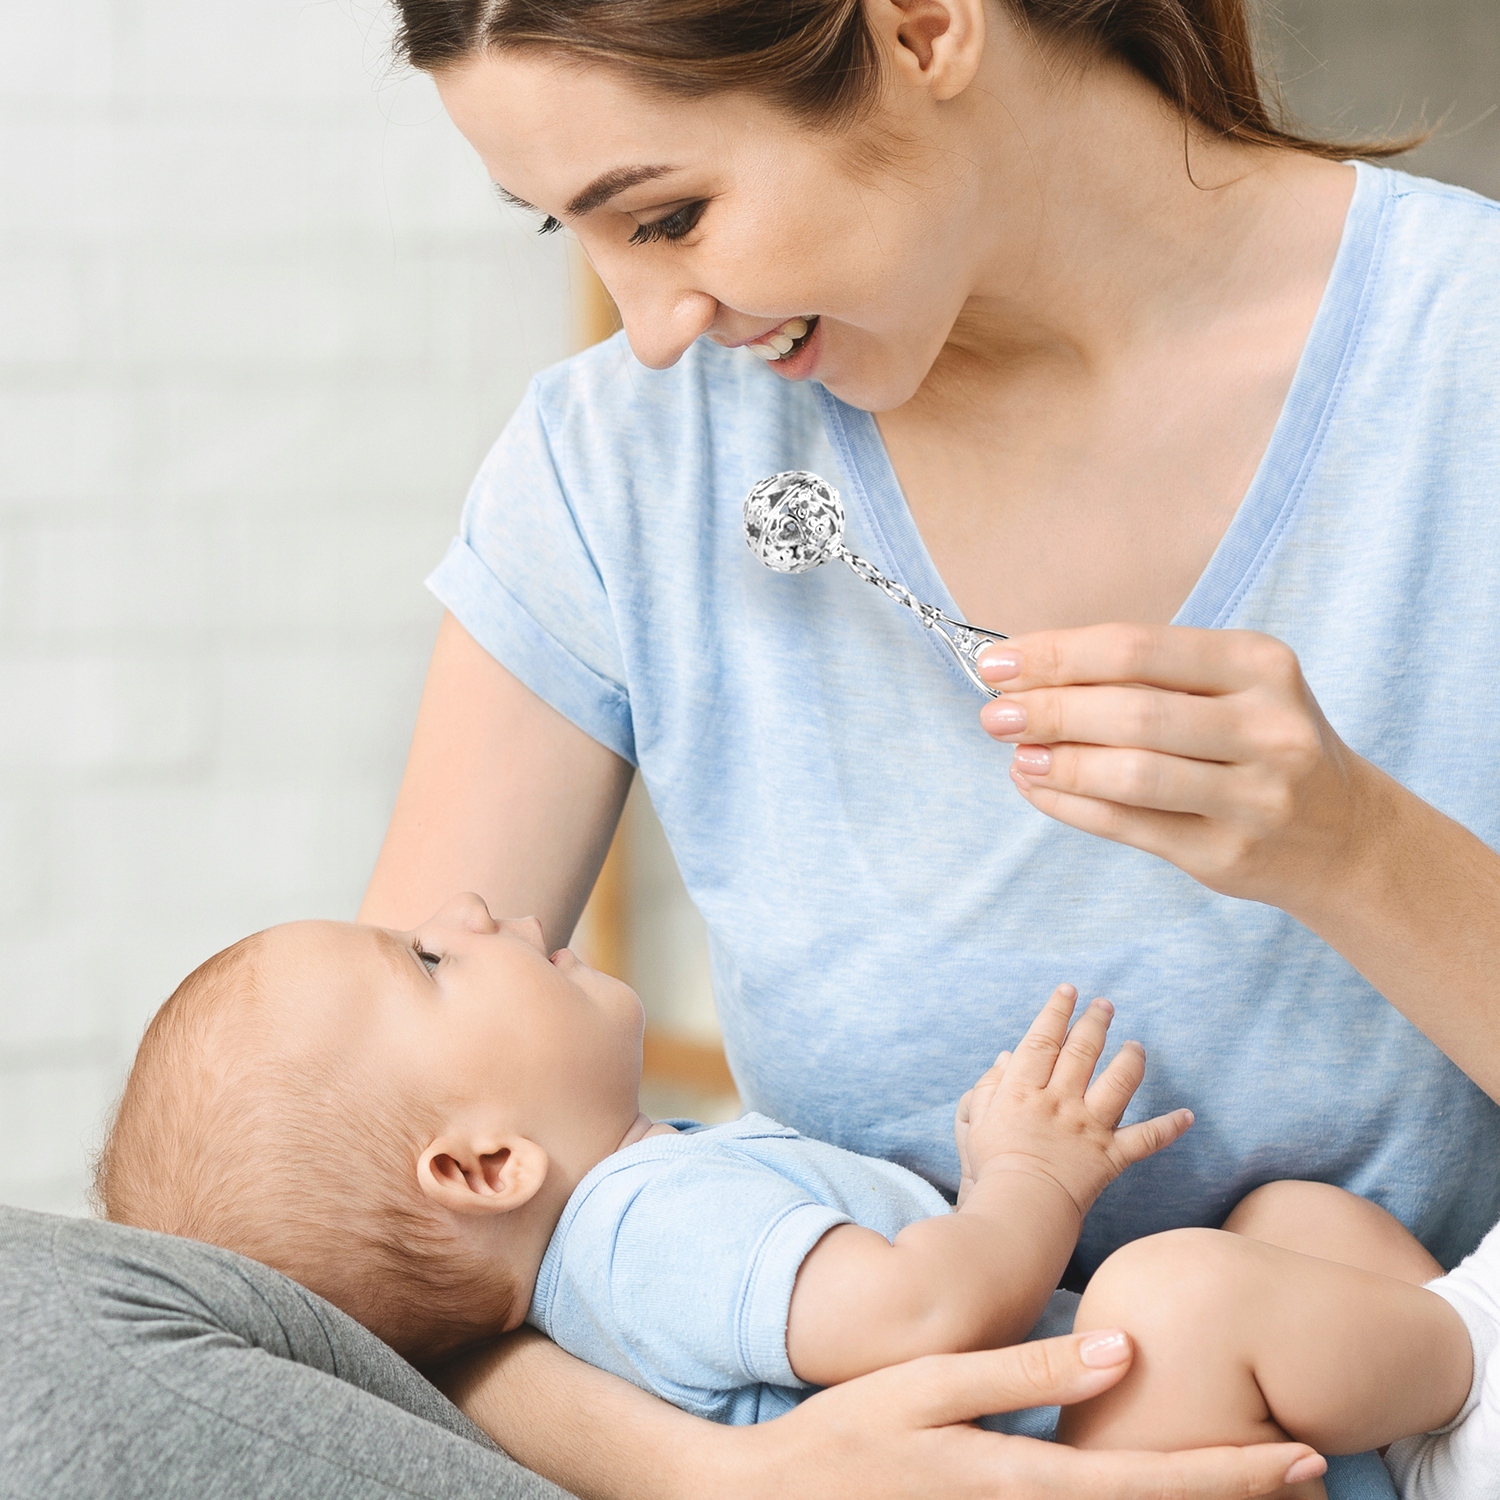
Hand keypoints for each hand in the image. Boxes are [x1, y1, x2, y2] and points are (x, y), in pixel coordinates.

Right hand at [723, 1331, 1324, 1499]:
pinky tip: (1153, 1489)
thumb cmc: (851, 1435)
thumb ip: (1027, 1369)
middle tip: (1309, 1472)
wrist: (777, 1499)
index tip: (1295, 1457)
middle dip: (1232, 1494)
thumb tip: (1121, 1349)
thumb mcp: (933, 1382)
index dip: (1225, 1471)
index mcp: (1021, 1479)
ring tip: (1255, 1479)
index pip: (1144, 1480)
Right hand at [955, 985, 1192, 1217]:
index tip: (1069, 991)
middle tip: (1105, 1005)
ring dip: (1131, 1059)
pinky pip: (1146, 1139)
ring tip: (1136, 1045)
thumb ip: (989, 1086)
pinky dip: (1169, 1128)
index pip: (1042, 1039)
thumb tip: (1006, 1057)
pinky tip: (1187, 1116)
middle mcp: (1059, 1102)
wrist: (1019, 1209)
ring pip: (1118, 1082)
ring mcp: (1088, 1127)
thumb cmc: (992, 1167)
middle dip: (1095, 1022)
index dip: (1056, 1011)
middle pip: (1082, 1050)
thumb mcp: (976, 1121)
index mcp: (1023, 1090)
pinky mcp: (1110, 1157)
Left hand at [977, 624, 1377, 910]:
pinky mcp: (1227, 853)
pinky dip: (1071, 805)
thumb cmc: (1260, 743)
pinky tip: (1037, 787)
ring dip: (1058, 763)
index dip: (1056, 654)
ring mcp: (1254, 796)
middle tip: (994, 713)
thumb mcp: (1230, 688)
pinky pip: (1129, 826)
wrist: (1343, 833)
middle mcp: (1268, 727)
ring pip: (1131, 775)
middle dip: (1048, 710)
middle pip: (1131, 711)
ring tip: (1015, 754)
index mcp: (1260, 664)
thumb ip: (1144, 676)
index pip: (1136, 648)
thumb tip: (1029, 673)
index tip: (997, 663)